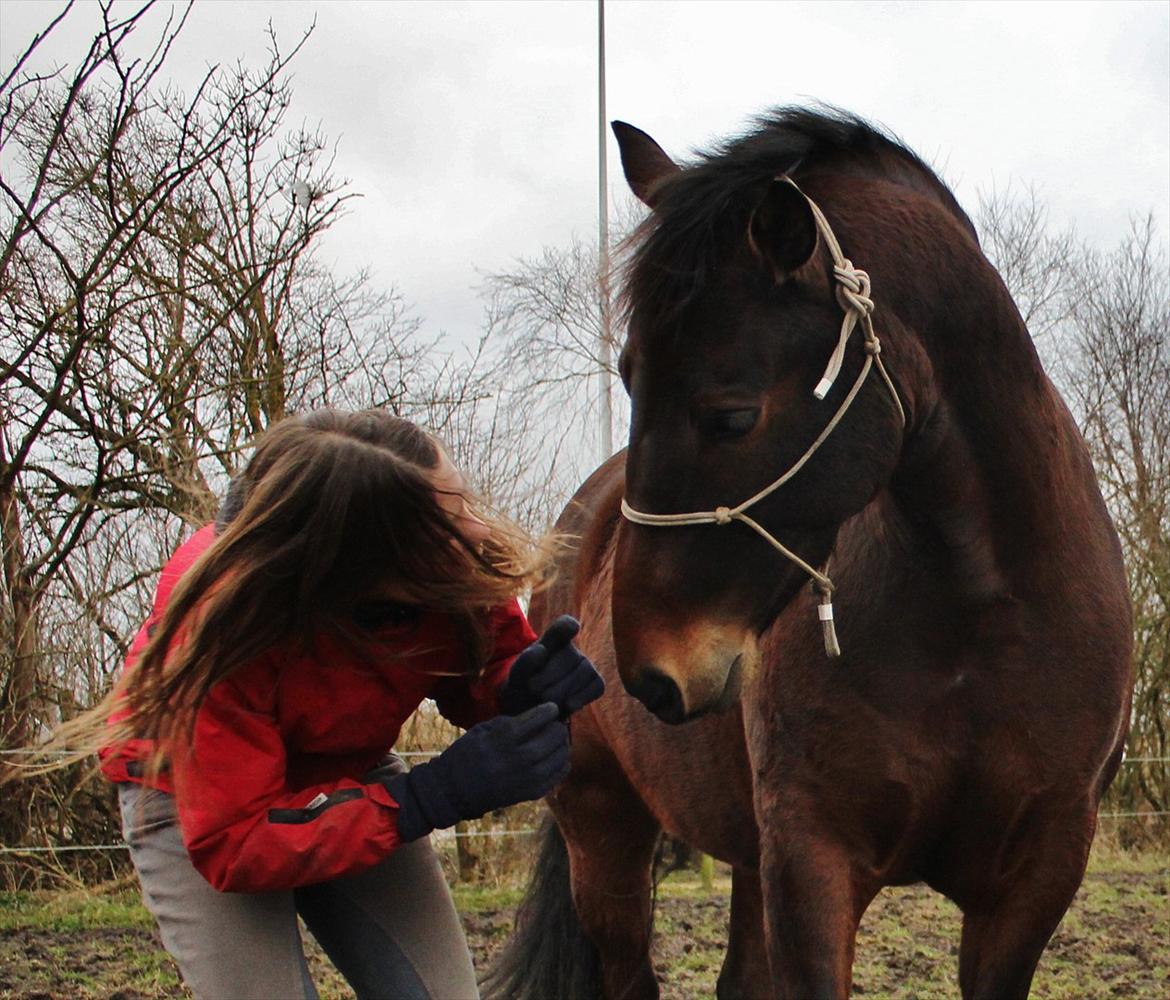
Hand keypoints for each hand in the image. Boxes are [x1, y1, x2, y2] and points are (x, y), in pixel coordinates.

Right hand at [386, 703, 568, 841]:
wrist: (452, 790)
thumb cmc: (467, 753)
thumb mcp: (482, 729)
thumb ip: (510, 722)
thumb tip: (540, 716)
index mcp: (501, 739)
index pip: (536, 719)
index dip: (548, 710)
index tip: (552, 708)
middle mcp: (515, 759)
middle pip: (552, 738)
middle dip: (558, 728)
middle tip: (556, 724)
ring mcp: (523, 779)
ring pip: (558, 758)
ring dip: (562, 745)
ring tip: (557, 740)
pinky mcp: (528, 795)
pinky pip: (556, 777)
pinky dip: (561, 765)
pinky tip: (557, 758)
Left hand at [499, 615, 605, 717]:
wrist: (532, 713)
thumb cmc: (523, 689)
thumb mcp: (517, 677)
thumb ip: (525, 663)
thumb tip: (542, 650)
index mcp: (550, 641)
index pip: (563, 626)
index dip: (570, 625)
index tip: (574, 628)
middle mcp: (570, 649)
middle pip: (568, 657)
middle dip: (549, 678)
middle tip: (533, 691)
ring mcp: (585, 665)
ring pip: (583, 673)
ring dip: (562, 691)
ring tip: (545, 701)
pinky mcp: (595, 682)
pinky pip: (596, 686)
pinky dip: (581, 697)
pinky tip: (568, 705)